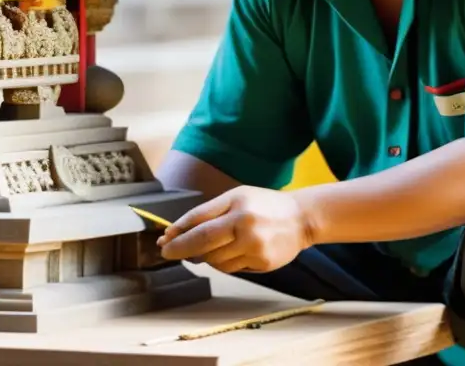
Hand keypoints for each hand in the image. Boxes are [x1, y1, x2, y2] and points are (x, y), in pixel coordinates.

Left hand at [156, 185, 312, 273]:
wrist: (301, 218)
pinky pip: (231, 268)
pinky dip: (224, 263)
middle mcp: (245, 225)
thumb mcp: (236, 197)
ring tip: (211, 247)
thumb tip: (179, 232)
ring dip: (205, 257)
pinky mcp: (263, 263)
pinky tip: (231, 252)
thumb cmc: (264, 204)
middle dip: (181, 249)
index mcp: (237, 204)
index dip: (178, 232)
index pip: (199, 220)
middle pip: (203, 243)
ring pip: (215, 260)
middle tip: (167, 252)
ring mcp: (255, 247)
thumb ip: (209, 212)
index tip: (164, 240)